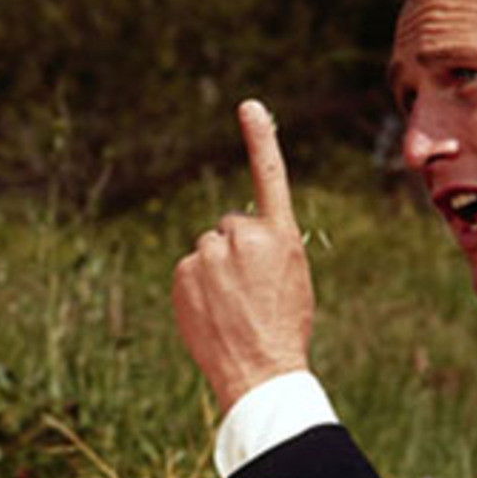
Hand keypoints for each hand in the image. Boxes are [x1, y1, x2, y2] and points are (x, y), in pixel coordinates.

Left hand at [173, 99, 313, 413]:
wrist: (259, 371)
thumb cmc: (283, 328)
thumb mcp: (292, 278)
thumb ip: (268, 246)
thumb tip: (236, 235)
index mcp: (279, 236)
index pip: (269, 177)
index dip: (260, 139)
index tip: (250, 106)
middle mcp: (242, 236)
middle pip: (230, 227)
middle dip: (235, 250)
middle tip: (249, 290)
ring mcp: (208, 253)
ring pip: (208, 249)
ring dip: (214, 270)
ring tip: (231, 306)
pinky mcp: (183, 272)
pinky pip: (188, 269)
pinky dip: (196, 286)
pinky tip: (212, 312)